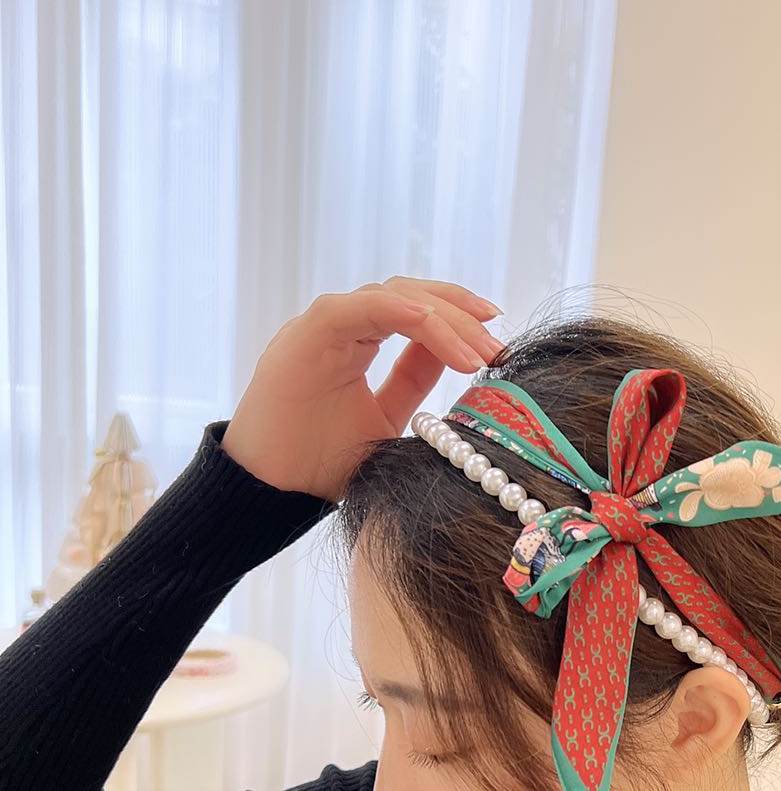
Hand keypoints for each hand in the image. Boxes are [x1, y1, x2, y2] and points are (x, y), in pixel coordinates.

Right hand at [221, 276, 503, 501]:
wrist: (269, 492)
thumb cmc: (319, 463)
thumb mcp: (386, 420)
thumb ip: (415, 383)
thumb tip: (459, 359)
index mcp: (361, 343)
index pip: (419, 313)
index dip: (461, 321)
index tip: (500, 344)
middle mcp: (344, 327)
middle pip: (413, 297)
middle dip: (462, 316)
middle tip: (499, 345)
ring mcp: (324, 327)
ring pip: (393, 297)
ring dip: (442, 318)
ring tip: (478, 352)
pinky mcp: (306, 335)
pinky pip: (358, 307)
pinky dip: (398, 310)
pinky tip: (431, 325)